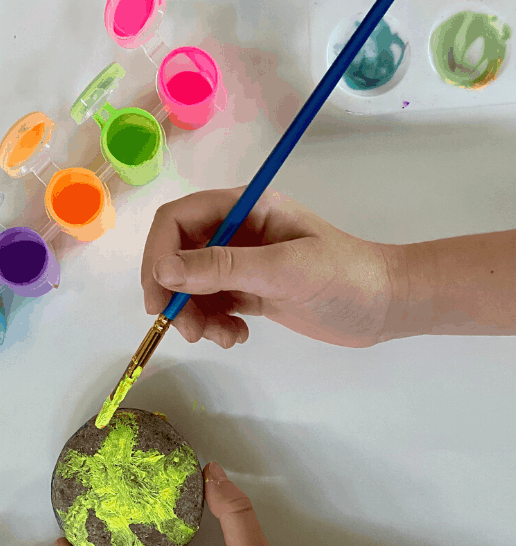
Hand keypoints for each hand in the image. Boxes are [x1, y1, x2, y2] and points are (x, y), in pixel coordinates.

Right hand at [141, 187, 398, 348]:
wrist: (386, 305)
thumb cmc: (344, 277)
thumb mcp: (283, 269)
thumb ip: (223, 267)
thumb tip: (164, 271)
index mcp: (244, 208)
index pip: (177, 221)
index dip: (159, 256)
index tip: (160, 298)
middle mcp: (237, 231)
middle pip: (178, 256)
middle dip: (175, 294)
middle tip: (188, 331)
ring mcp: (243, 262)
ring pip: (192, 286)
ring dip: (196, 315)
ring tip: (223, 337)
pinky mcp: (251, 290)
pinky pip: (212, 305)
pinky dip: (214, 324)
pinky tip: (237, 336)